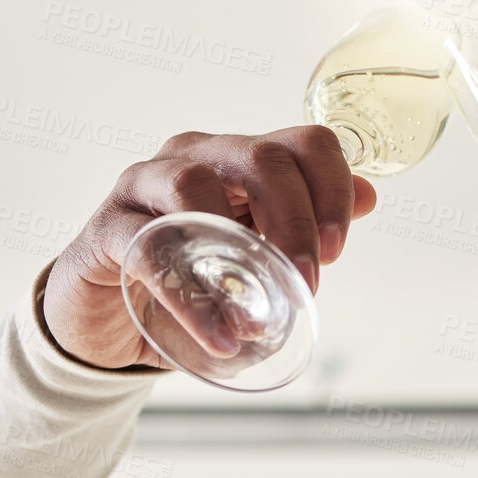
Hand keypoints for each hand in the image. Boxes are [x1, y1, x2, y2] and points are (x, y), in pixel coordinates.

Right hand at [43, 128, 375, 369]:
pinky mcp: (107, 228)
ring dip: (238, 251)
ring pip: (195, 185)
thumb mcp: (253, 250)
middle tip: (308, 280)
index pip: (305, 143)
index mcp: (240, 157)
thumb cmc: (188, 273)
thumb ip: (306, 221)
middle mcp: (195, 155)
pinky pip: (150, 250)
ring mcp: (144, 183)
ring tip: (261, 313)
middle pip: (260, 157)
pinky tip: (219, 335)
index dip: (333, 188)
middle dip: (296, 219)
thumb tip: (371, 196)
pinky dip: (191, 298)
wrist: (106, 316)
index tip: (337, 250)